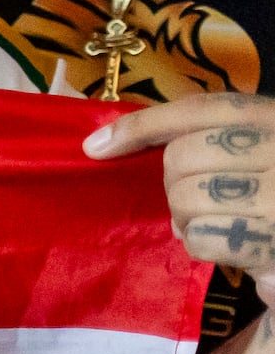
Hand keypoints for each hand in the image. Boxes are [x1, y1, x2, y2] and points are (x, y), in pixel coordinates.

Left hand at [84, 92, 274, 295]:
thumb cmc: (267, 193)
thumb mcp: (248, 150)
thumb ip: (201, 136)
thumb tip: (106, 145)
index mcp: (273, 118)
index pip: (199, 109)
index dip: (142, 126)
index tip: (96, 148)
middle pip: (182, 156)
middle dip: (173, 184)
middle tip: (199, 200)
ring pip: (185, 198)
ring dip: (185, 219)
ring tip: (216, 222)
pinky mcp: (271, 240)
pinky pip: (201, 237)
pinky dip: (202, 244)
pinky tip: (228, 245)